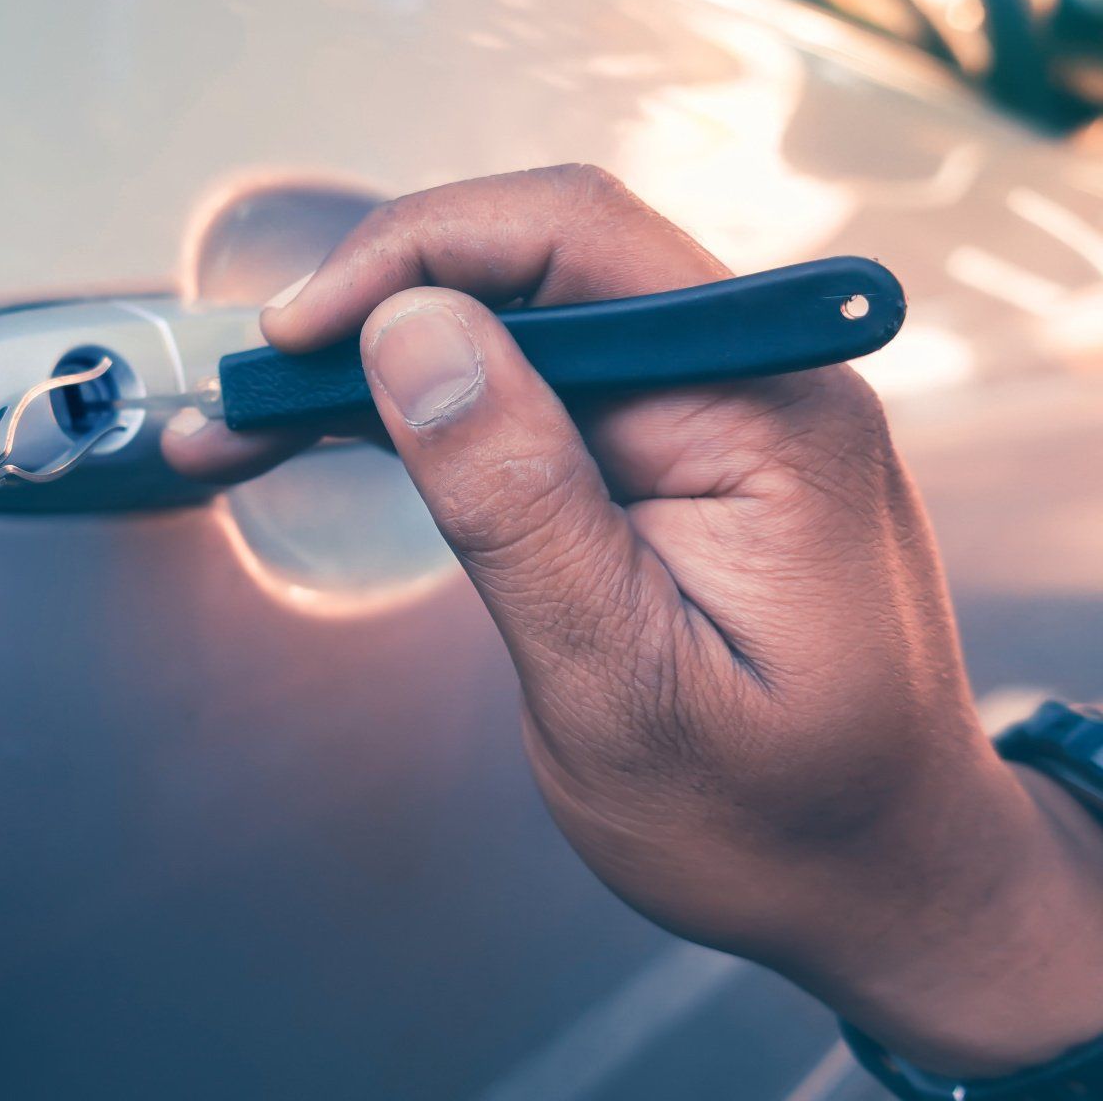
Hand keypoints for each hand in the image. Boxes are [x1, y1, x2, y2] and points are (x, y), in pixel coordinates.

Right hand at [171, 166, 1102, 1077]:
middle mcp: (746, 378)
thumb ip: (518, 501)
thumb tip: (411, 333)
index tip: (294, 334)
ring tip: (252, 422)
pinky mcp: (665, 453)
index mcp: (767, 409)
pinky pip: (530, 394)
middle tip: (248, 392)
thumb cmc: (778, 817)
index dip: (413, 257)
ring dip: (377, 363)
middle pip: (532, 266)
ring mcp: (708, 412)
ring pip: (514, 327)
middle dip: (372, 308)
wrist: (877, 882)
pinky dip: (422, 413)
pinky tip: (327, 435)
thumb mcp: (625, 681)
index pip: (575, 242)